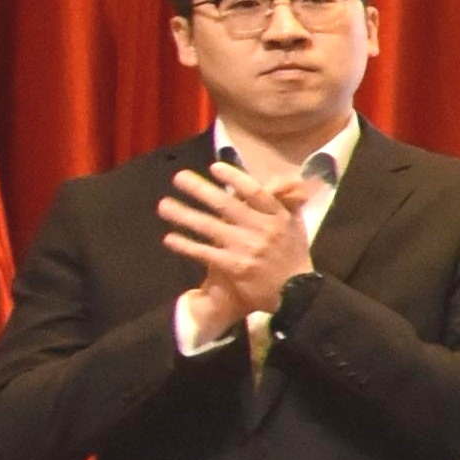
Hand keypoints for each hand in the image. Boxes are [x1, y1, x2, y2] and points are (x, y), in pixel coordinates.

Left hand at [160, 165, 311, 326]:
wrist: (295, 292)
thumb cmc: (293, 256)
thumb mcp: (296, 225)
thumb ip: (285, 202)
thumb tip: (276, 181)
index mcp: (278, 216)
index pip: (254, 192)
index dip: (235, 178)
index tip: (214, 167)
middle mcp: (262, 228)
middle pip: (226, 204)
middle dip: (200, 189)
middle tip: (178, 177)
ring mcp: (246, 248)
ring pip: (209, 227)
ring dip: (184, 215)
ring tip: (164, 205)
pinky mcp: (234, 266)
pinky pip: (204, 252)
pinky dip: (186, 245)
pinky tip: (169, 238)